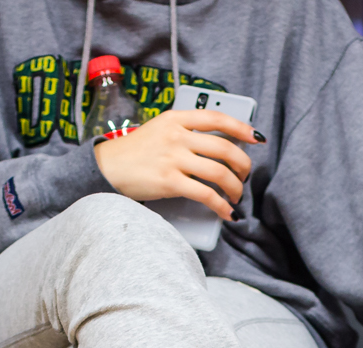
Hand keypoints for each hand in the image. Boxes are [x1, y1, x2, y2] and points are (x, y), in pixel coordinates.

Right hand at [94, 110, 259, 220]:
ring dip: (235, 188)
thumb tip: (215, 146)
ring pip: (219, 173)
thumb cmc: (134, 152)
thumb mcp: (159, 129)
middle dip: (243, 165)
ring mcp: (173, 159)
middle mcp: (177, 136)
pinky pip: (206, 195)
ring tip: (236, 196)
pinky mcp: (169, 182)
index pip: (216, 118)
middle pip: (224, 148)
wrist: (107, 167)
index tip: (256, 138)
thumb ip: (184, 132)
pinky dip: (221, 206)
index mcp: (176, 119)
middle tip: (245, 176)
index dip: (241, 128)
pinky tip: (227, 213)